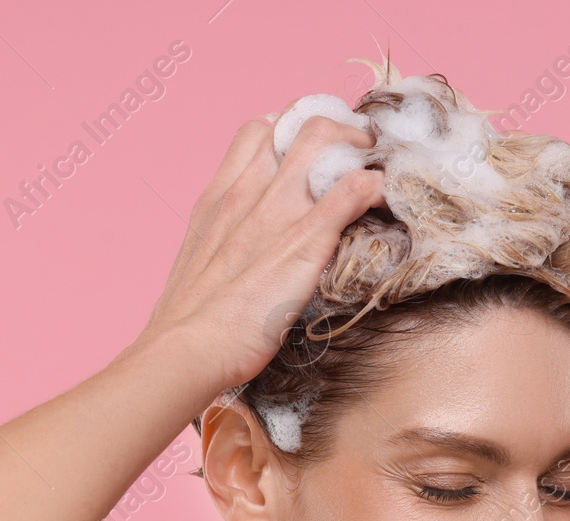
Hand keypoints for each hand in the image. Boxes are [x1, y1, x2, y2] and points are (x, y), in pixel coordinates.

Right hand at [132, 112, 385, 389]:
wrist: (187, 349)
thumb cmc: (190, 322)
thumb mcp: (199, 263)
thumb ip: (222, 240)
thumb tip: (240, 245)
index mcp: (221, 197)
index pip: (258, 131)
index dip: (291, 130)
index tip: (313, 151)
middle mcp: (249, 191)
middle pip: (299, 123)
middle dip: (338, 129)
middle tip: (358, 155)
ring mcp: (279, 211)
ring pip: (327, 140)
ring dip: (360, 150)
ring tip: (376, 172)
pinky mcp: (308, 240)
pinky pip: (354, 189)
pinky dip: (376, 188)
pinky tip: (383, 203)